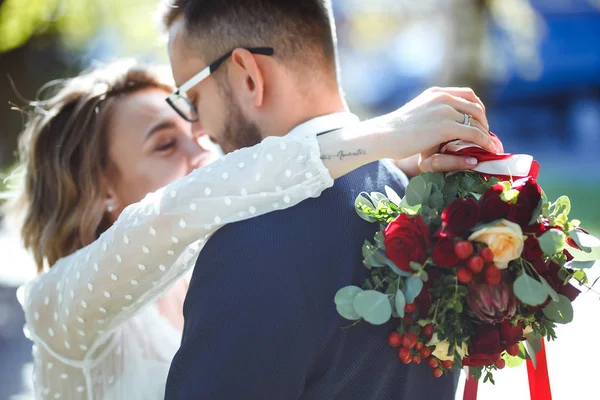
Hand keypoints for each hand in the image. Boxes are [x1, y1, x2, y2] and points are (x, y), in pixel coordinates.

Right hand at [371, 87, 496, 172]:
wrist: (383, 135)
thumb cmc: (394, 131)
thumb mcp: (415, 114)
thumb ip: (429, 113)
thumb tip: (436, 123)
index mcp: (435, 93)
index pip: (467, 95)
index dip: (477, 109)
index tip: (480, 122)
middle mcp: (442, 97)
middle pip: (475, 106)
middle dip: (484, 122)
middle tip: (487, 136)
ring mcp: (445, 110)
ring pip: (477, 120)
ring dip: (486, 134)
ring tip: (491, 146)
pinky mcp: (446, 126)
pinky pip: (474, 133)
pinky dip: (484, 142)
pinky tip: (488, 150)